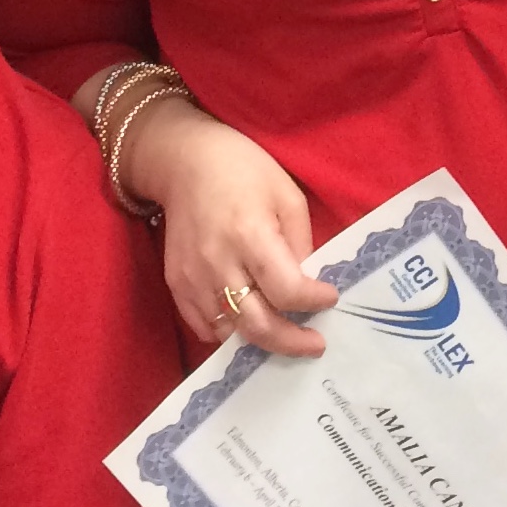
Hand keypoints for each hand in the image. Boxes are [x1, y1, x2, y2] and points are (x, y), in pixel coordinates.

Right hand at [136, 102, 335, 356]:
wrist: (184, 162)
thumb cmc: (243, 170)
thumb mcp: (287, 195)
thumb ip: (300, 241)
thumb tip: (308, 282)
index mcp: (250, 235)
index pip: (286, 290)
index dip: (314, 301)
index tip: (330, 298)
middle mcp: (218, 263)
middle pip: (257, 325)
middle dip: (291, 342)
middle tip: (315, 345)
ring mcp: (193, 278)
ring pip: (230, 333)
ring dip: (261, 340)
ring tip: (285, 334)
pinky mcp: (177, 284)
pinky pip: (204, 326)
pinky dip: (229, 333)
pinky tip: (250, 323)